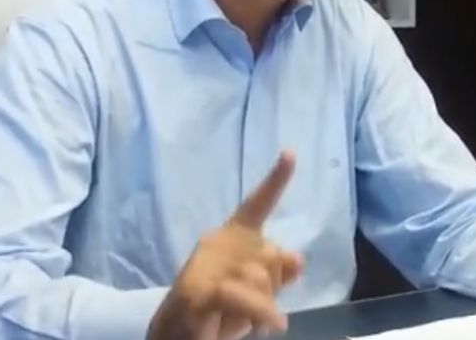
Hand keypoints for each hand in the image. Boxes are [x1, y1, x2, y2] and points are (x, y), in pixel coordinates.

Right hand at [147, 151, 303, 339]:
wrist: (179, 334)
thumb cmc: (218, 310)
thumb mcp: (255, 290)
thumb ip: (276, 272)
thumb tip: (296, 258)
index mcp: (232, 236)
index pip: (258, 204)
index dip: (276, 179)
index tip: (290, 153)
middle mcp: (219, 241)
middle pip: (272, 255)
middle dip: (272, 286)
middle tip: (250, 306)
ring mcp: (207, 263)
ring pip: (262, 277)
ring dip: (262, 306)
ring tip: (239, 318)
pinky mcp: (199, 289)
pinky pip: (245, 295)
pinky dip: (263, 312)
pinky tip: (275, 323)